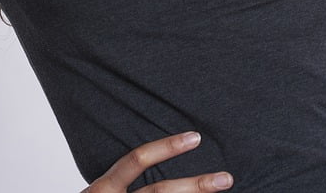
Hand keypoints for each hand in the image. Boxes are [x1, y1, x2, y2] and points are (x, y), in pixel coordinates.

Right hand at [82, 131, 232, 192]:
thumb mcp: (99, 191)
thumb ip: (120, 179)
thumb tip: (161, 163)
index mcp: (103, 188)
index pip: (136, 161)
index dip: (167, 147)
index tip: (196, 137)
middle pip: (160, 192)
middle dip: (196, 185)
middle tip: (225, 178)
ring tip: (222, 190)